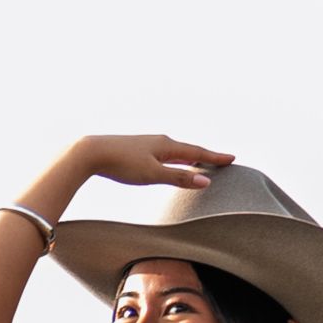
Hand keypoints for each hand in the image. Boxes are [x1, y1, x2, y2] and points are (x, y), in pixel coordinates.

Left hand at [67, 133, 233, 189]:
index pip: (197, 153)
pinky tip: (168, 161)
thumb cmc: (122, 164)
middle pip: (188, 150)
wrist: (91, 152)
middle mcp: (160, 141)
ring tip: (199, 161)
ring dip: (189, 156)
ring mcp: (147, 144)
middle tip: (220, 160)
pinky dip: (173, 158)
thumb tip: (205, 182)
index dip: (214, 157)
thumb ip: (178, 178)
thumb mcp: (153, 174)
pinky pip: (162, 153)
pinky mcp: (136, 149)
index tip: (232, 159)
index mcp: (167, 146)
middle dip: (205, 156)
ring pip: (174, 151)